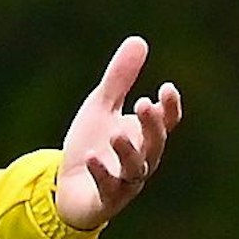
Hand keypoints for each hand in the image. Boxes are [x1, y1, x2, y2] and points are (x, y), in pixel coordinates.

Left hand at [56, 36, 182, 230]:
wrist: (68, 186)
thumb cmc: (93, 143)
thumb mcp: (102, 106)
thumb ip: (119, 78)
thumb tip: (139, 40)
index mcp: (145, 137)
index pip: (167, 122)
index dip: (170, 107)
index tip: (165, 88)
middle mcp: (142, 159)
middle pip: (155, 143)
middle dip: (151, 125)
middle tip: (143, 104)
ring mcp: (125, 181)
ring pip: (136, 168)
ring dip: (129, 151)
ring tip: (117, 132)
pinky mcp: (105, 199)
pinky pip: (108, 188)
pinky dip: (101, 173)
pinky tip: (91, 158)